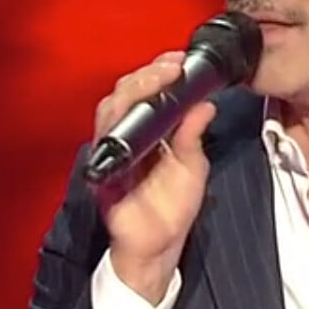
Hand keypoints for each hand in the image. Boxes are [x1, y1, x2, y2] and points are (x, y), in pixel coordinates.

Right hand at [90, 51, 215, 302]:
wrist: (159, 247)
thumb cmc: (172, 208)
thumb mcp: (192, 166)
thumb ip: (193, 136)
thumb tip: (206, 104)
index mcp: (147, 132)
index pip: (146, 92)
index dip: (159, 72)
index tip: (180, 61)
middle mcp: (126, 137)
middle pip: (124, 93)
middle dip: (147, 75)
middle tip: (172, 67)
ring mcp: (112, 153)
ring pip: (110, 109)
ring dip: (134, 91)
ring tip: (160, 80)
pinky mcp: (103, 171)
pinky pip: (104, 142)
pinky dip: (118, 125)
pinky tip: (137, 116)